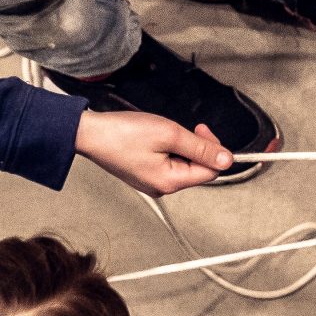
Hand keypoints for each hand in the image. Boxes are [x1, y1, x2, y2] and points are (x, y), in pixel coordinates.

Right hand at [74, 110, 232, 194]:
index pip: (210, 171)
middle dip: (196, 146)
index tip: (203, 131)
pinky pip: (168, 162)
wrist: (89, 133)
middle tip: (186, 128)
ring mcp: (152, 181)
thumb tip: (226, 159)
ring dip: (182, 145)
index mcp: (169, 182)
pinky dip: (169, 147)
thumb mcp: (169, 134)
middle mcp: (162, 187)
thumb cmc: (121, 134)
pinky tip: (155, 137)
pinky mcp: (144, 173)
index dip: (213, 150)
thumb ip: (200, 147)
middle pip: (197, 168)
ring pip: (183, 164)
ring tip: (163, 131)